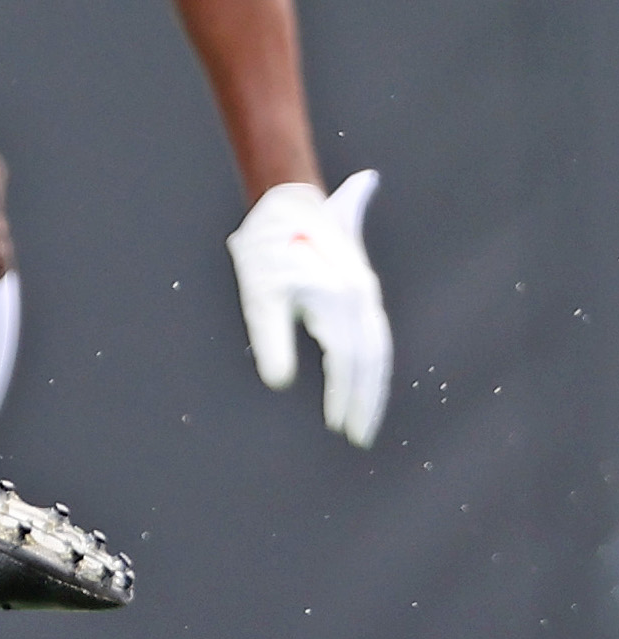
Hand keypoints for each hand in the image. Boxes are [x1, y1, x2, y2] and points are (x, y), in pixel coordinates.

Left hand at [227, 171, 389, 446]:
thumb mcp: (259, 296)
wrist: (286, 201)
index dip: (344, 397)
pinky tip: (365, 383)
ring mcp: (365, 293)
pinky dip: (373, 364)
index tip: (338, 428)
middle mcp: (361, 297)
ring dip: (373, 385)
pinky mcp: (361, 290)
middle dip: (367, 400)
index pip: (348, 361)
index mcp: (339, 300)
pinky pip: (375, 335)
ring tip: (364, 420)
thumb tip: (279, 383)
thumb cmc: (266, 249)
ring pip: (379, 347)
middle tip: (359, 437)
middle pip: (373, 358)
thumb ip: (270, 340)